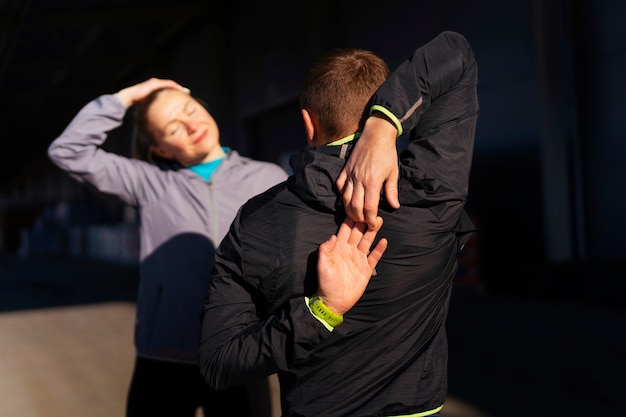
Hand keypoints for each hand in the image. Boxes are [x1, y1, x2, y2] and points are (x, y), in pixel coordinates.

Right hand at [116, 78, 188, 107]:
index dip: (175, 93)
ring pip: (169, 84)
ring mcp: (154, 83)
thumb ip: (155, 110)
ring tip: (185, 91)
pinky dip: (173, 86)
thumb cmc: (138, 104)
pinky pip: (166, 84)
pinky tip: (179, 89)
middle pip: (170, 86)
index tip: (183, 98)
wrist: (129, 98)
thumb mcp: (149, 107)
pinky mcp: (154, 83)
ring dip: (178, 87)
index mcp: (155, 91)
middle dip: (178, 90)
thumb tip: (160, 120)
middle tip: (187, 93)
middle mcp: (155, 85)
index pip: (168, 91)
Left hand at [316, 217, 387, 314]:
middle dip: (364, 222)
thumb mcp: (322, 265)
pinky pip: (374, 257)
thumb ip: (325, 250)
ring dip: (373, 232)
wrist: (334, 301)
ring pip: (367, 242)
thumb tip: (332, 236)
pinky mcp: (366, 269)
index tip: (355, 209)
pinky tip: (384, 240)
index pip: (345, 231)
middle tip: (371, 211)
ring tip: (379, 221)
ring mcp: (358, 259)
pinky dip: (379, 249)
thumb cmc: (326, 283)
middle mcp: (349, 251)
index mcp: (338, 248)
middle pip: (358, 233)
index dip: (350, 220)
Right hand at [336, 115, 399, 230]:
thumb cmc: (387, 153)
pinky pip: (339, 186)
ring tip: (355, 215)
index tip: (373, 224)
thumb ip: (392, 191)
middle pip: (355, 206)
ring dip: (349, 210)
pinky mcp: (345, 169)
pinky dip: (342, 195)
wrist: (376, 134)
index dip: (371, 220)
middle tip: (364, 222)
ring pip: (345, 199)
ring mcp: (350, 175)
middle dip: (359, 218)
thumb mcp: (393, 172)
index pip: (369, 208)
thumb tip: (394, 206)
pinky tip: (347, 199)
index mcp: (373, 182)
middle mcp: (359, 180)